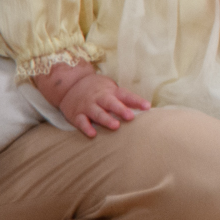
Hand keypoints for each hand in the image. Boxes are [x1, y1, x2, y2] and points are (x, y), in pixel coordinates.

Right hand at [34, 61, 149, 138]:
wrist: (71, 84)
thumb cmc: (99, 90)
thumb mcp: (112, 90)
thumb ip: (126, 100)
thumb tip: (146, 109)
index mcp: (111, 92)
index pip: (126, 95)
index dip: (137, 101)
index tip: (147, 107)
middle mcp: (99, 98)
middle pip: (111, 103)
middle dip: (120, 109)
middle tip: (130, 117)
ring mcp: (88, 106)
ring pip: (97, 113)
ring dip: (106, 119)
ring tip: (115, 126)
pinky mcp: (76, 115)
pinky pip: (81, 121)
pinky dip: (86, 128)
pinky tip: (93, 134)